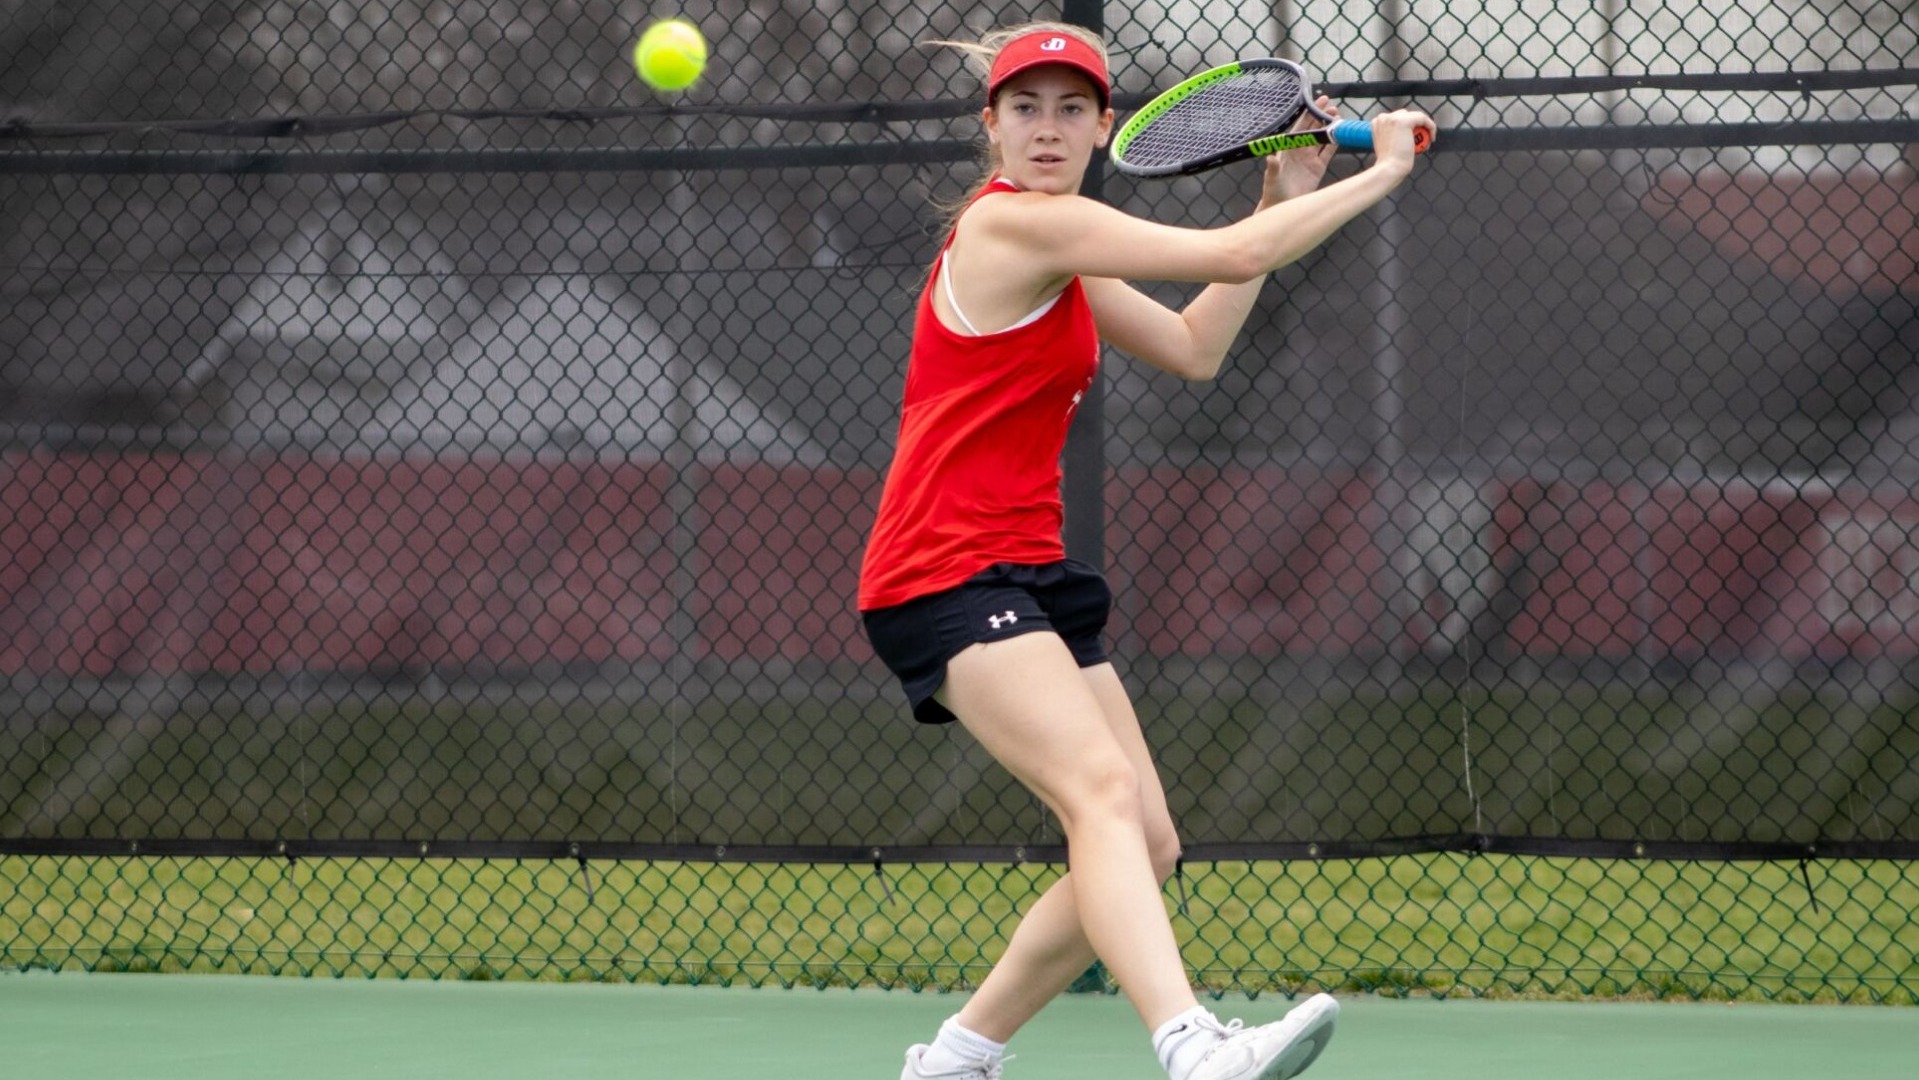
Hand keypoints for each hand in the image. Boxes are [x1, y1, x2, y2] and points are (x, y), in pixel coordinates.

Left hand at [1256, 95, 1338, 210]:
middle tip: (1333, 107)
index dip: (1310, 113)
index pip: (1301, 126)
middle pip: (1313, 128)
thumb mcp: (1272, 179)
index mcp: (1289, 148)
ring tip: (1339, 117)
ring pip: (1321, 138)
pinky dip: (1334, 143)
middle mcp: (1300, 150)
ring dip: (1329, 128)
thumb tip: (1270, 157)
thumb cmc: (1273, 191)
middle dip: (1322, 116)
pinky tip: (1341, 134)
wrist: (1282, 206)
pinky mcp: (1318, 168)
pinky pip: (1327, 152)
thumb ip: (1273, 168)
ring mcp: (1309, 158)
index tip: (1319, 102)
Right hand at [1370, 108, 1436, 172]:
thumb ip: (1392, 134)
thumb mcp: (1386, 143)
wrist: (1389, 168)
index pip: (1397, 118)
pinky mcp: (1405, 121)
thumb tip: (1406, 133)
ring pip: (1416, 117)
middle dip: (1415, 127)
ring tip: (1423, 143)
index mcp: (1378, 122)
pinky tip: (1431, 138)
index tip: (1413, 138)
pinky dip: (1431, 127)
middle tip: (1419, 141)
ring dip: (1423, 129)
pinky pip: (1423, 119)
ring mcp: (1394, 118)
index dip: (1408, 128)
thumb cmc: (1388, 162)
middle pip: (1406, 116)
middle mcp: (1384, 117)